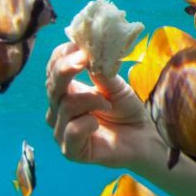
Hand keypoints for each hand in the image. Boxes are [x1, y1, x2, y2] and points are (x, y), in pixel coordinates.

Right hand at [45, 42, 167, 166]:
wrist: (143, 137)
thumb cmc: (127, 110)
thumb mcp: (115, 85)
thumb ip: (100, 71)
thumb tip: (87, 50)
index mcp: (66, 91)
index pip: (53, 70)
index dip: (62, 56)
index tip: (80, 44)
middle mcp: (58, 111)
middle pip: (52, 86)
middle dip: (66, 69)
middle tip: (84, 58)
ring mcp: (62, 131)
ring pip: (65, 106)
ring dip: (91, 100)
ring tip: (109, 103)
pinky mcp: (71, 150)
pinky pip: (71, 131)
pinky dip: (87, 123)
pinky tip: (98, 123)